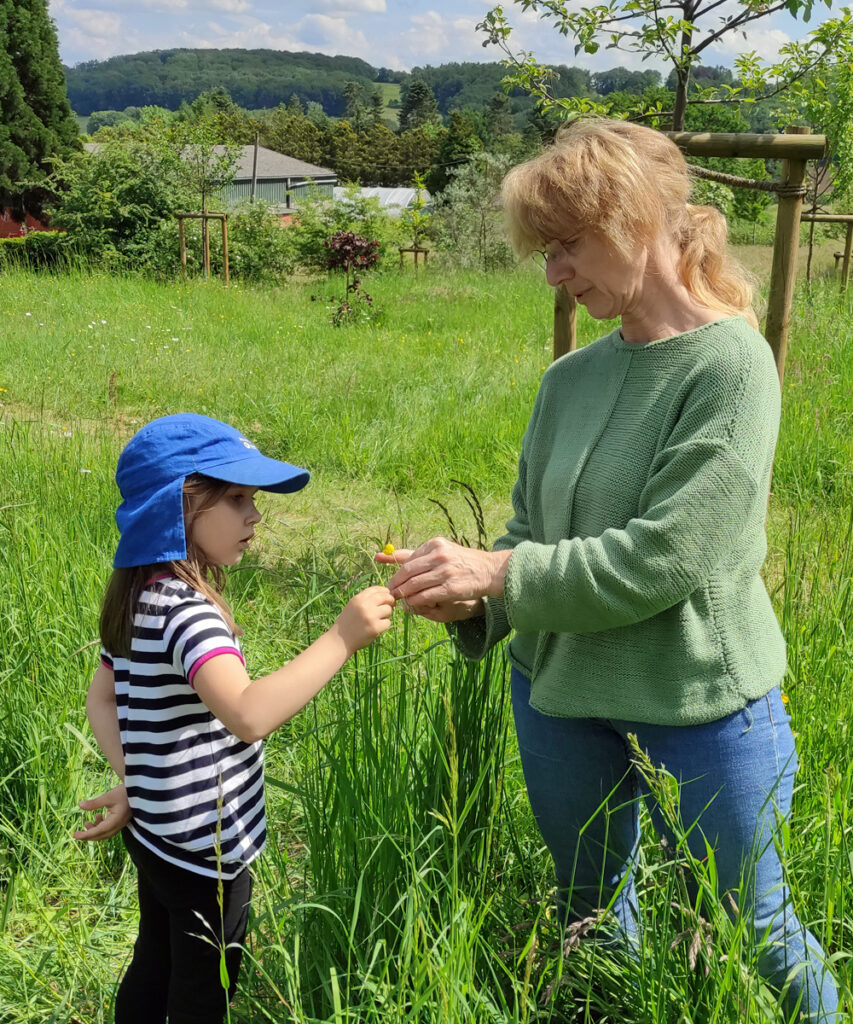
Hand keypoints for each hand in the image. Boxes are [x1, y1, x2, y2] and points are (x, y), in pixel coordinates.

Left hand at [73, 784, 130, 841]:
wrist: (140, 790)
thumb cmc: (124, 792)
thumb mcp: (108, 796)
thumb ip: (94, 803)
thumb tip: (80, 805)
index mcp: (116, 820)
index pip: (99, 831)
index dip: (86, 834)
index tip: (75, 835)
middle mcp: (119, 825)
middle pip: (102, 836)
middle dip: (89, 836)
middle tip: (77, 833)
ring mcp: (121, 824)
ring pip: (105, 834)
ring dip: (95, 831)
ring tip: (87, 823)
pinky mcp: (121, 821)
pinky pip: (109, 829)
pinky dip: (101, 827)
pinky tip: (98, 816)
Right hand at [335, 585, 394, 652]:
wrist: (340, 640)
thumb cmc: (348, 623)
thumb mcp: (353, 606)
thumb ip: (366, 599)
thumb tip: (385, 594)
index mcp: (358, 598)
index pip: (376, 589)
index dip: (384, 591)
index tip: (387, 595)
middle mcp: (364, 605)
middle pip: (385, 597)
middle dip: (390, 601)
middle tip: (392, 605)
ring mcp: (370, 616)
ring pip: (388, 610)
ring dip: (386, 615)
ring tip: (379, 620)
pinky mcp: (375, 627)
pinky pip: (388, 623)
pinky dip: (384, 626)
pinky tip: (377, 628)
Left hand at [375, 537, 509, 613]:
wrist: (490, 571)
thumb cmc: (463, 561)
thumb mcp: (443, 550)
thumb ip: (419, 554)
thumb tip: (389, 555)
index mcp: (435, 544)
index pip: (408, 559)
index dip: (396, 571)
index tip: (391, 581)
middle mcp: (439, 556)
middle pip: (408, 571)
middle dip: (396, 583)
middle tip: (390, 592)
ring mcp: (445, 572)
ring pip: (415, 585)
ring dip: (403, 594)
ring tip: (398, 599)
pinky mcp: (450, 588)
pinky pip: (426, 596)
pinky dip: (415, 601)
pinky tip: (411, 604)